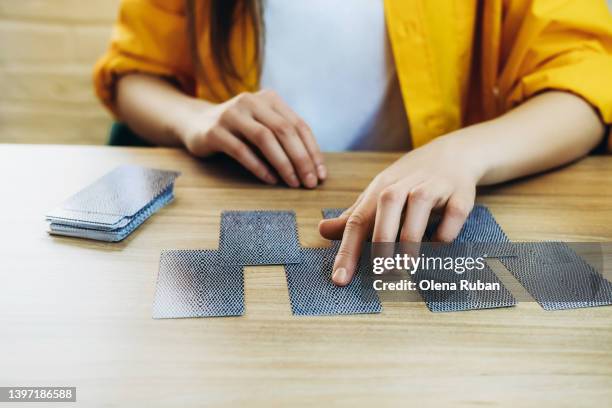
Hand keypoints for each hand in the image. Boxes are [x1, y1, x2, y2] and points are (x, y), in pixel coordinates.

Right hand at [180, 89, 325, 187]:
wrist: (195, 123)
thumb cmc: (238, 131)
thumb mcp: (263, 126)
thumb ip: (284, 138)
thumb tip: (313, 168)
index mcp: (269, 99)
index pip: (298, 125)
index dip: (312, 151)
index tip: (320, 175)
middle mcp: (251, 101)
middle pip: (284, 130)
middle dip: (301, 159)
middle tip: (309, 183)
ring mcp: (232, 114)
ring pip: (264, 138)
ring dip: (283, 163)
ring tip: (292, 183)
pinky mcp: (215, 131)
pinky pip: (241, 150)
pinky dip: (258, 166)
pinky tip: (270, 180)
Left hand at [318, 135, 484, 285]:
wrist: (452, 155)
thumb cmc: (407, 182)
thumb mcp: (378, 194)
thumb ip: (354, 216)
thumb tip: (322, 231)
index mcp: (380, 189)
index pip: (358, 220)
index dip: (347, 250)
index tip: (339, 278)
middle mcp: (404, 185)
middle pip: (387, 206)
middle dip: (382, 239)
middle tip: (379, 271)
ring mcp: (433, 188)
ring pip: (420, 208)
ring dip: (412, 237)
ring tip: (405, 265)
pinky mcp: (460, 195)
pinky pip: (453, 215)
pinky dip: (445, 234)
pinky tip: (437, 247)